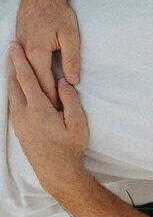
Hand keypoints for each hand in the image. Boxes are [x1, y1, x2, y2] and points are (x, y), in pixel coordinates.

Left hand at [7, 41, 88, 195]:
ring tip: (11, 61)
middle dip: (12, 63)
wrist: (56, 171)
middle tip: (11, 46)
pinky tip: (14, 85)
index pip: (26, 78)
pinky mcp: (18, 127)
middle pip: (13, 82)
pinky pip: (12, 102)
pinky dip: (12, 89)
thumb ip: (70, 100)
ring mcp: (18, 121)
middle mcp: (24, 113)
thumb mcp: (78, 122)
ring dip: (10, 75)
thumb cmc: (70, 147)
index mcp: (38, 109)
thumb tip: (64, 81)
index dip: (20, 60)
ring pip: (10, 92)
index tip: (15, 46)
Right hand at [16, 0, 80, 107]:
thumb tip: (73, 81)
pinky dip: (25, 78)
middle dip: (42, 100)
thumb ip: (72, 59)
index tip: (59, 116)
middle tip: (51, 119)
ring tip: (39, 108)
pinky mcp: (19, 44)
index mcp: (37, 53)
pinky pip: (20, 66)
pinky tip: (30, 88)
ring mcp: (19, 48)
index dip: (52, 101)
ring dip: (31, 90)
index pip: (44, 85)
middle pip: (32, 83)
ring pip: (24, 76)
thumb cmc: (59, 13)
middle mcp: (24, 53)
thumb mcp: (71, 36)